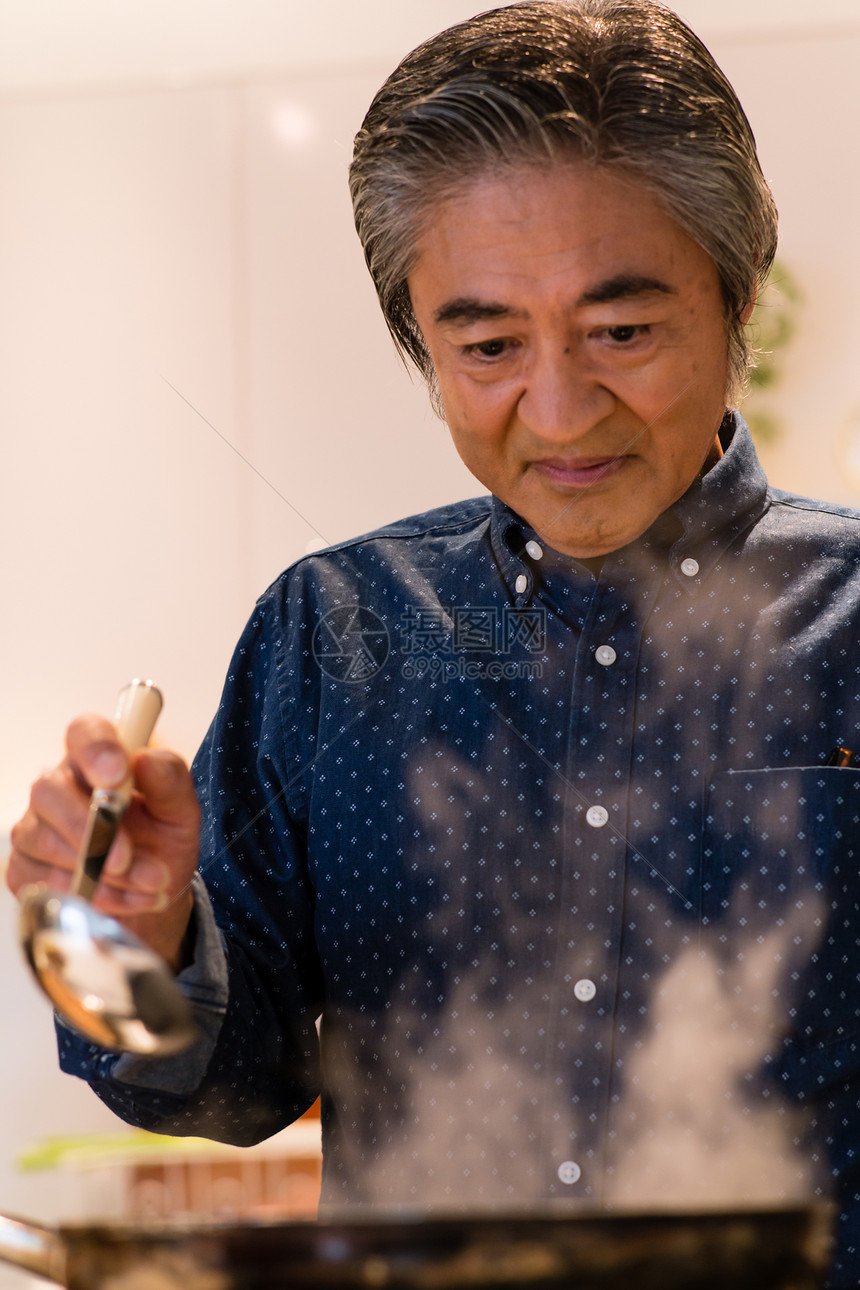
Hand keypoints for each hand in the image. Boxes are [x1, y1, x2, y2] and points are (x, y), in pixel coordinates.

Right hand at [7, 715, 200, 971]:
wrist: (154, 890)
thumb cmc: (163, 840)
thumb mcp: (181, 812)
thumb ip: (171, 782)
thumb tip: (146, 759)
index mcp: (98, 760)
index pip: (83, 733)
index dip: (96, 750)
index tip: (118, 775)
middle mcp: (59, 786)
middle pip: (49, 790)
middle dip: (90, 828)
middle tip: (127, 857)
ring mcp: (35, 827)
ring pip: (46, 841)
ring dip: (100, 871)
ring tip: (148, 881)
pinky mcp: (25, 868)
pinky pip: (46, 881)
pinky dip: (93, 894)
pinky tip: (127, 897)